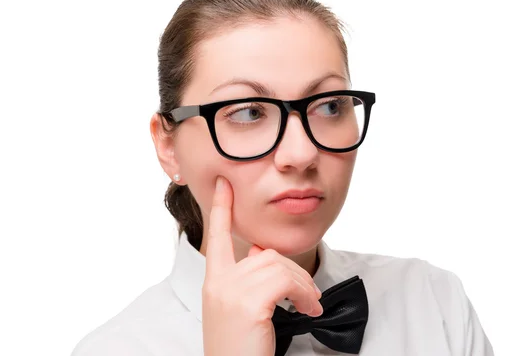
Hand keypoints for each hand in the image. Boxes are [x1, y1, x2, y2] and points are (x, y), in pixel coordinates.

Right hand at [202, 176, 322, 355]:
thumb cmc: (241, 348)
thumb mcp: (238, 309)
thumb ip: (248, 278)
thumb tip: (262, 253)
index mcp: (214, 282)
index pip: (216, 237)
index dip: (221, 208)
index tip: (224, 184)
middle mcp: (219, 282)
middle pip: (264, 253)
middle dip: (294, 271)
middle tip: (310, 296)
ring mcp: (231, 291)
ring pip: (279, 265)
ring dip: (303, 285)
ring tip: (310, 305)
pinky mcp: (249, 302)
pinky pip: (287, 281)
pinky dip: (304, 294)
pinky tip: (308, 311)